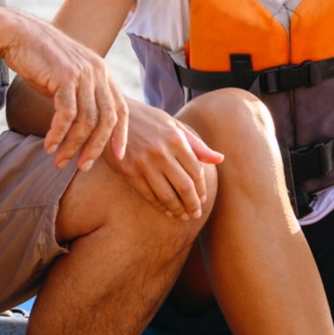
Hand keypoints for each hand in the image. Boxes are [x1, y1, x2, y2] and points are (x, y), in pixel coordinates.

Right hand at [0, 10, 127, 171]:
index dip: (120, 136)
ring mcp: (83, 73)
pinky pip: (67, 114)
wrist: (18, 34)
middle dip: (95, 148)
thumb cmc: (40, 60)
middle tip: (82, 167)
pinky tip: (49, 145)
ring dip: (73, 146)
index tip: (117, 158)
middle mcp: (98, 72)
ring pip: (86, 120)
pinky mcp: (65, 76)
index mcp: (102, 73)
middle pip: (107, 119)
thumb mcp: (69, 77)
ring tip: (59, 161)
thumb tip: (87, 129)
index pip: (121, 110)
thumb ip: (82, 97)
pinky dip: (58, 134)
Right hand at [108, 102, 222, 220]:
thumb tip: (220, 159)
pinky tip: (167, 211)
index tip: (203, 199)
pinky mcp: (129, 173)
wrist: (113, 118)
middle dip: (193, 204)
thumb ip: (197, 145)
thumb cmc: (148, 120)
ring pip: (167, 195)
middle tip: (196, 214)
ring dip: (178, 209)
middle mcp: (161, 152)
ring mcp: (144, 163)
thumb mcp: (174, 125)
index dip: (202, 189)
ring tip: (184, 216)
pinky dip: (160, 206)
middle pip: (185, 186)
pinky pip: (149, 195)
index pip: (196, 171)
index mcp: (175, 139)